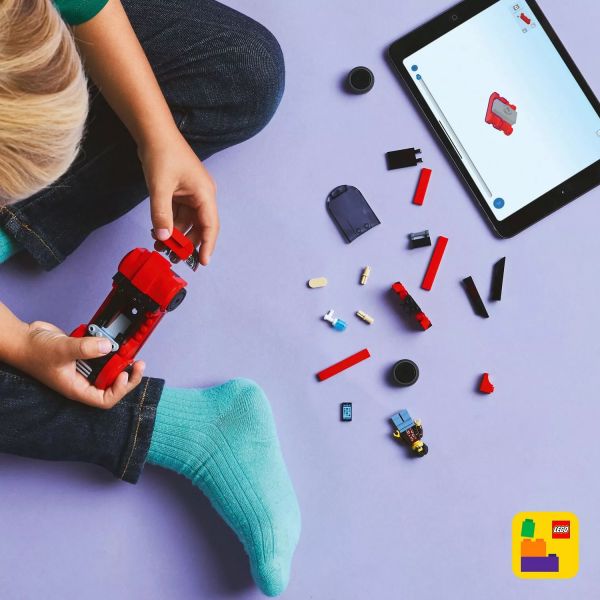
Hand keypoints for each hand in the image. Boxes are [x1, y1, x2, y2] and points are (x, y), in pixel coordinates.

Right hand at [16, 321, 144, 408]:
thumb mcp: (62, 349)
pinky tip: (109, 338)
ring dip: (119, 360)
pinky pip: (102, 355)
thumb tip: (108, 346)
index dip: (119, 390)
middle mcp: (83, 380)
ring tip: (128, 348)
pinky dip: (108, 347)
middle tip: (138, 362)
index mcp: (78, 388)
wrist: (24, 338)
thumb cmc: (35, 351)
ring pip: (109, 369)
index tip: (125, 374)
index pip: (105, 399)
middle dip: (126, 374)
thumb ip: (86, 348)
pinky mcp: (85, 355)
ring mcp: (84, 368)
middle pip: (112, 385)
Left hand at [139, 129, 219, 266]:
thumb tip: (163, 237)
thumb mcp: (160, 187)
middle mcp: (202, 196)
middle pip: (200, 227)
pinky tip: (159, 233)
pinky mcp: (181, 193)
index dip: (207, 246)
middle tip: (175, 258)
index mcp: (205, 194)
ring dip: (177, 236)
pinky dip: (170, 225)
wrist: (154, 132)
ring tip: (162, 248)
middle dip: (188, 244)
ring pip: (188, 223)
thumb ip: (161, 214)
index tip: (201, 263)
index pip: (210, 226)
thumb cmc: (162, 154)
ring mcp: (191, 195)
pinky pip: (178, 215)